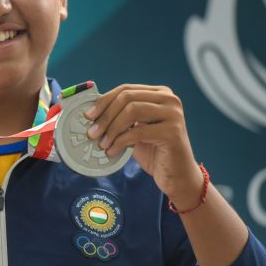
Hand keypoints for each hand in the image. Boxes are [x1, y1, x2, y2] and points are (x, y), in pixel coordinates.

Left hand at [85, 84, 203, 207]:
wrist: (177, 176)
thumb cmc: (154, 152)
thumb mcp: (134, 129)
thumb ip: (120, 117)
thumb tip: (92, 113)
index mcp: (160, 94)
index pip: (126, 89)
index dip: (104, 101)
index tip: (88, 115)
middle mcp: (170, 100)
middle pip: (127, 98)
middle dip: (105, 115)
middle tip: (92, 132)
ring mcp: (173, 114)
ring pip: (132, 111)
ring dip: (112, 128)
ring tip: (102, 143)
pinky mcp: (173, 132)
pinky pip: (138, 131)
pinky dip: (121, 141)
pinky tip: (112, 151)